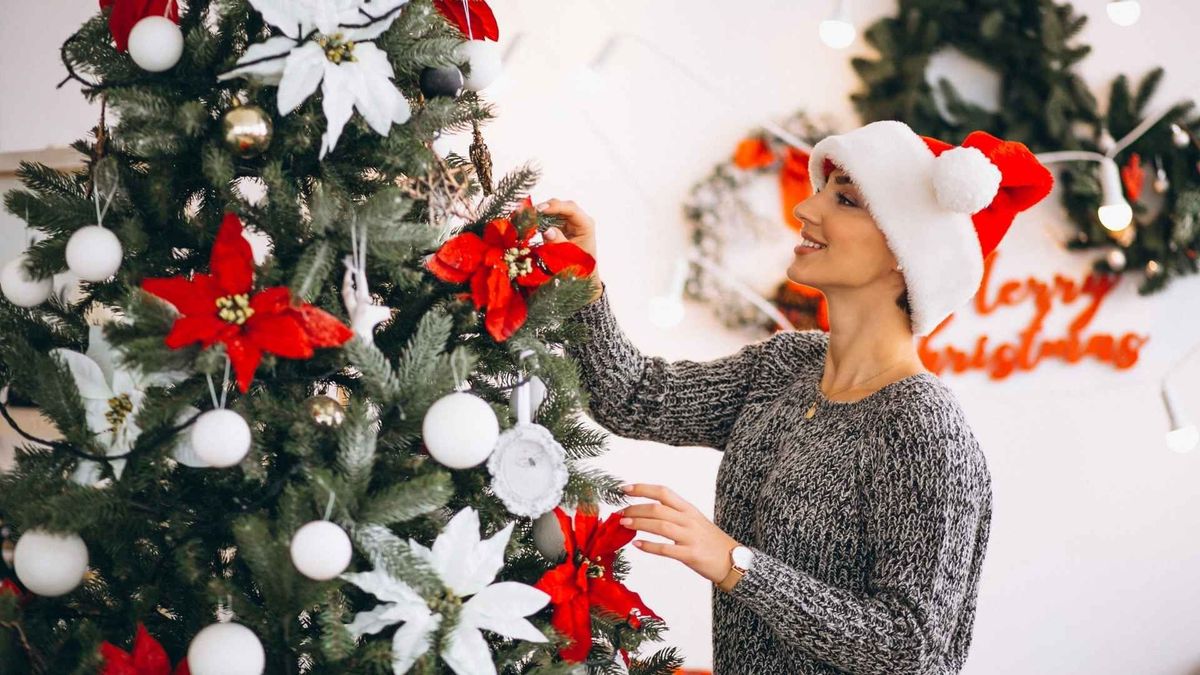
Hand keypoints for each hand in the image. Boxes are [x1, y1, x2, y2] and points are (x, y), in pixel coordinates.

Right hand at [535, 198, 601, 301]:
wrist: (582, 276)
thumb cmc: (580, 267)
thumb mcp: (569, 255)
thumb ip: (558, 242)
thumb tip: (547, 230)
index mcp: (586, 225)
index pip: (571, 209)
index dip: (555, 207)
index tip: (540, 209)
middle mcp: (578, 220)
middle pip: (561, 206)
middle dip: (545, 208)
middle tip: (530, 213)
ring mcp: (569, 222)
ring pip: (554, 210)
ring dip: (540, 212)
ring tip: (525, 215)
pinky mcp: (559, 226)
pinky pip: (549, 218)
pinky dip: (538, 219)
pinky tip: (527, 220)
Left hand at [618, 483, 740, 584]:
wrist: (733, 561)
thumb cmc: (710, 541)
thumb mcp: (694, 521)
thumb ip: (675, 514)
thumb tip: (648, 511)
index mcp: (688, 509)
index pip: (663, 492)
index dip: (642, 488)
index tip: (624, 489)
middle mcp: (689, 520)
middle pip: (657, 508)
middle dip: (635, 508)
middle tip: (619, 512)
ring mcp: (690, 537)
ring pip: (660, 525)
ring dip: (639, 523)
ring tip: (624, 524)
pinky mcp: (691, 554)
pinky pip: (666, 549)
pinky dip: (649, 546)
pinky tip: (637, 544)